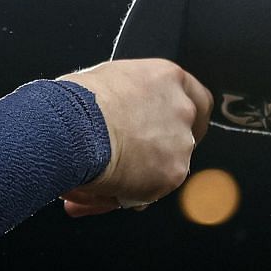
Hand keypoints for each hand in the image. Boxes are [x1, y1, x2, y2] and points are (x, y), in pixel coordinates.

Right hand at [55, 58, 211, 216]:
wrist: (73, 129)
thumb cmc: (77, 102)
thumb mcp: (106, 81)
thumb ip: (127, 98)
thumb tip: (116, 120)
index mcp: (166, 77)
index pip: (197, 97)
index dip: (186, 116)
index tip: (174, 126)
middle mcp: (181, 108)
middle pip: (186, 133)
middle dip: (162, 147)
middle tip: (132, 154)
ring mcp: (181, 142)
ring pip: (169, 163)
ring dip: (145, 171)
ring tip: (107, 171)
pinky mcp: (172, 173)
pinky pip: (156, 188)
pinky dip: (135, 192)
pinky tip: (107, 186)